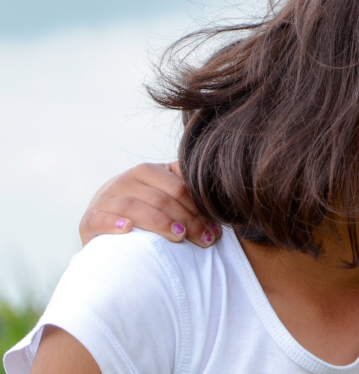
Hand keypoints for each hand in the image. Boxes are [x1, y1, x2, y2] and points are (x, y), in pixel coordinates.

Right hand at [79, 162, 219, 246]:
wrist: (107, 222)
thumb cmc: (147, 209)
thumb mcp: (166, 193)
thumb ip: (187, 187)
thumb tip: (219, 193)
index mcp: (146, 171)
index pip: (177, 187)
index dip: (198, 208)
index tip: (215, 228)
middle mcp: (123, 181)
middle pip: (160, 199)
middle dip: (187, 220)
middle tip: (206, 239)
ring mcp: (103, 199)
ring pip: (133, 206)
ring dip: (158, 222)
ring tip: (179, 236)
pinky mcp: (88, 220)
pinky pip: (99, 219)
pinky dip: (113, 223)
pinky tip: (128, 230)